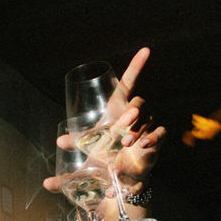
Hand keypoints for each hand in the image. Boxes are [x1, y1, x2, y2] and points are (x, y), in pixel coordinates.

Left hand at [44, 48, 165, 195]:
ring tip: (125, 143)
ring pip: (148, 117)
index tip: (146, 50)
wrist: (121, 171)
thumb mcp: (89, 146)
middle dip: (132, 112)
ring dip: (137, 128)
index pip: (129, 81)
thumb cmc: (106, 151)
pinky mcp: (157, 138)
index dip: (137, 65)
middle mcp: (135, 112)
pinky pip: (161, 132)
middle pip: (139, 102)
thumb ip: (76, 143)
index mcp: (119, 106)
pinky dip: (153, 137)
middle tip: (122, 125)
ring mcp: (148, 124)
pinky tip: (144, 144)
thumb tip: (59, 141)